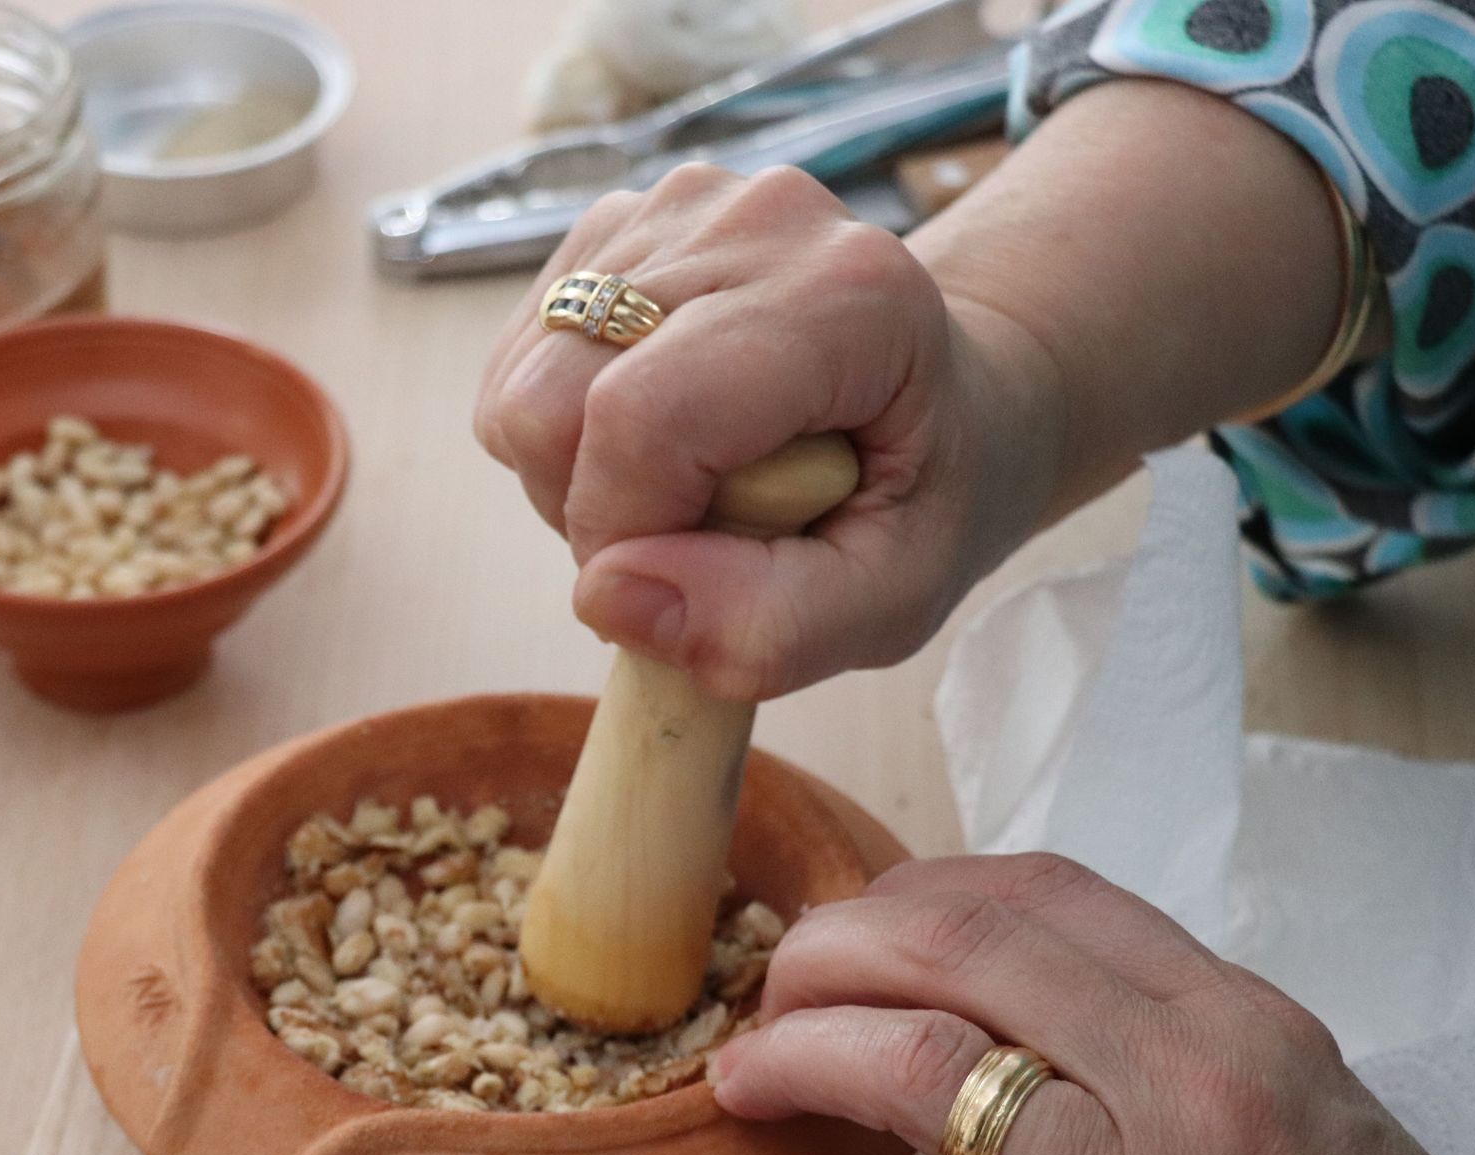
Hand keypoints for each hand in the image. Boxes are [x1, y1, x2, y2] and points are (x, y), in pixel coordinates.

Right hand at [472, 162, 1062, 700]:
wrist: (959, 395)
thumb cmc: (929, 497)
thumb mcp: (893, 601)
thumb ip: (769, 627)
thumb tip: (605, 597)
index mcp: (846, 296)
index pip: (643, 419)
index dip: (624, 533)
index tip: (680, 581)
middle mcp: (753, 219)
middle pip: (551, 403)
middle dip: (592, 510)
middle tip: (693, 536)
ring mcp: (674, 208)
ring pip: (518, 390)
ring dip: (578, 475)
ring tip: (687, 483)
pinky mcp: (615, 225)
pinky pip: (516, 365)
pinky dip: (565, 434)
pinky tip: (658, 435)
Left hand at [707, 853, 1474, 1154]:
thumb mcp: (1328, 1138)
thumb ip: (1184, 1061)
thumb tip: (1021, 1006)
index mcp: (1259, 1037)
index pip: (1044, 896)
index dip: (911, 893)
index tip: (849, 925)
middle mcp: (1205, 1105)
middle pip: (955, 955)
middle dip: (825, 955)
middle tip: (768, 992)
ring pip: (915, 1073)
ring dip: (797, 1061)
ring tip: (750, 1083)